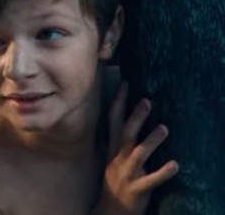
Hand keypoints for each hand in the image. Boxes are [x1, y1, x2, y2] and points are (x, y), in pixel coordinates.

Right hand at [97, 82, 178, 214]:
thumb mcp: (114, 157)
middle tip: (147, 101)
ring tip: (164, 128)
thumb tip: (133, 119)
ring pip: (138, 155)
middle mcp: (118, 158)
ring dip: (150, 141)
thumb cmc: (117, 181)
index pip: (113, 120)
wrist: (111, 210)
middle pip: (125, 134)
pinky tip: (175, 165)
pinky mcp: (137, 189)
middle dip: (135, 117)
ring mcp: (127, 173)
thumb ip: (122, 141)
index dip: (119, 102)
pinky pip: (151, 180)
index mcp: (113, 148)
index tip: (127, 83)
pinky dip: (162, 172)